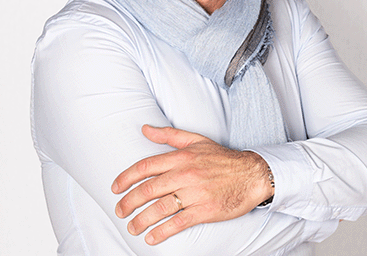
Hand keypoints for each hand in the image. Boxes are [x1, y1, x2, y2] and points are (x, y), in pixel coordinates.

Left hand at [111, 125, 272, 245]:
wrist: (251, 174)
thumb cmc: (222, 158)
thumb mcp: (196, 140)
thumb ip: (169, 135)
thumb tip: (145, 129)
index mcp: (182, 157)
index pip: (147, 166)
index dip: (127, 177)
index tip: (116, 187)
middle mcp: (186, 174)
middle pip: (149, 189)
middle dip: (129, 201)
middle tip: (119, 210)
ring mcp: (196, 193)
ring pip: (161, 208)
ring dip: (142, 220)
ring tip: (132, 227)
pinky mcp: (205, 210)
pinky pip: (179, 223)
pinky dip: (163, 232)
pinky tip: (152, 237)